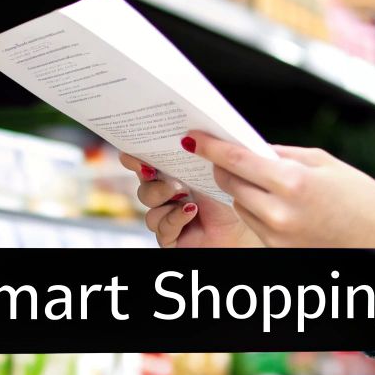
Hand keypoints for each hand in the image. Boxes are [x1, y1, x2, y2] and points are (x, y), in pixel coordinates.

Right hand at [118, 152, 262, 248]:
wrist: (242, 232)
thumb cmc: (230, 201)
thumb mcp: (214, 172)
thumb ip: (197, 156)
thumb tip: (187, 138)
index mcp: (173, 177)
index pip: (147, 166)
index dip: (134, 159)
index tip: (132, 154)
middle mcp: (167, 198)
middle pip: (144, 187)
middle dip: (150, 180)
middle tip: (162, 175)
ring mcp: (167, 218)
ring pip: (149, 209)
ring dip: (163, 199)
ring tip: (183, 194)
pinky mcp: (169, 237)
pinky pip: (161, 227)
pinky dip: (175, 217)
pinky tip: (191, 211)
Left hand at [184, 131, 374, 249]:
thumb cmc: (361, 197)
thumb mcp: (324, 163)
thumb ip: (283, 154)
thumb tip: (251, 147)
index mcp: (292, 182)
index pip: (236, 161)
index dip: (210, 147)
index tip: (193, 138)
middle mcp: (279, 212)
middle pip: (230, 184)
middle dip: (223, 167)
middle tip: (223, 154)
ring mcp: (277, 235)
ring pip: (239, 204)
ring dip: (241, 189)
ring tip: (259, 178)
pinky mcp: (279, 250)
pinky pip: (254, 223)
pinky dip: (255, 208)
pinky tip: (271, 200)